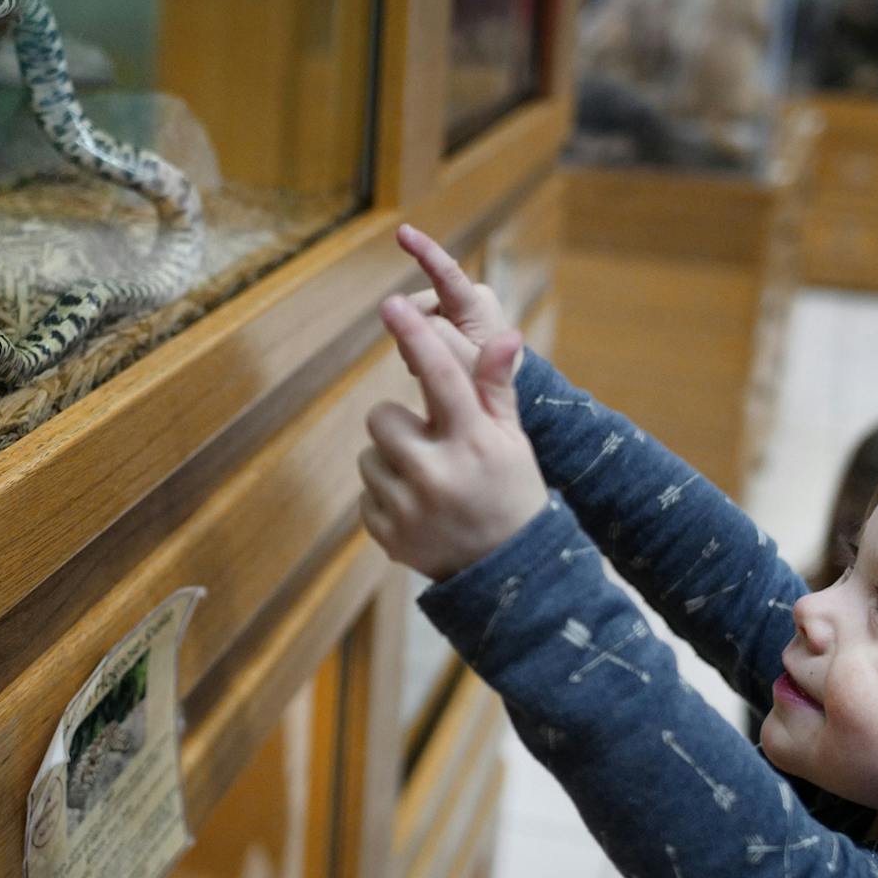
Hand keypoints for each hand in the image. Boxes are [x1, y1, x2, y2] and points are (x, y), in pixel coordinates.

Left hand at [359, 294, 548, 580]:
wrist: (508, 572)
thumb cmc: (511, 490)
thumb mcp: (512, 440)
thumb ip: (495, 388)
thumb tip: (506, 335)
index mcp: (474, 443)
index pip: (441, 376)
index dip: (416, 336)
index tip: (393, 305)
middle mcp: (438, 474)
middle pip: (382, 416)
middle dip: (402, 424)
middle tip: (431, 444)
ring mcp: (409, 508)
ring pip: (369, 454)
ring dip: (393, 460)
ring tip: (429, 481)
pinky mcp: (387, 534)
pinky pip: (365, 492)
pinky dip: (387, 495)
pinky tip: (419, 508)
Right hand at [392, 224, 518, 377]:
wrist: (497, 385)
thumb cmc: (488, 378)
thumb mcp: (468, 367)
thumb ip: (439, 339)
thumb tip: (404, 310)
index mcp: (477, 306)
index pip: (447, 274)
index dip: (424, 251)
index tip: (403, 231)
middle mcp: (465, 297)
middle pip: (416, 307)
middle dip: (415, 334)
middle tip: (435, 364)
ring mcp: (454, 304)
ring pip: (411, 318)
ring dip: (417, 342)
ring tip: (442, 362)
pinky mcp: (445, 313)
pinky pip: (415, 325)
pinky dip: (419, 343)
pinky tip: (436, 356)